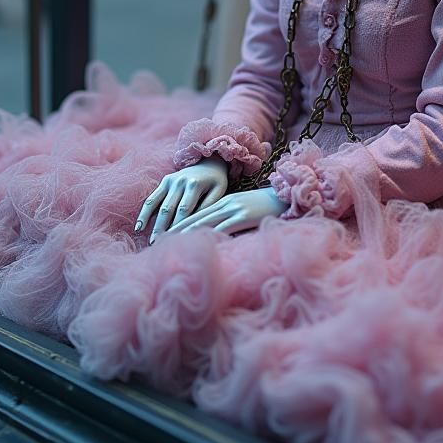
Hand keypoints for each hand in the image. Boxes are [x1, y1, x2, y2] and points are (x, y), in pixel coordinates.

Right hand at [136, 158, 228, 242]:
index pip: (184, 210)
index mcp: (194, 184)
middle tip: (160, 246)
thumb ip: (209, 206)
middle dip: (164, 229)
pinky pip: (152, 199)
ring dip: (153, 224)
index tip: (176, 242)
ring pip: (158, 205)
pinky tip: (139, 227)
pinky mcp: (164, 181)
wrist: (209, 162)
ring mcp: (170, 181)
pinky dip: (144, 213)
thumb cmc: (216, 181)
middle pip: (169, 209)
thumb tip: (197, 224)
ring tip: (151, 241)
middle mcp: (180, 181)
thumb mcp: (219, 191)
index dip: (179, 226)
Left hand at [166, 187, 285, 238]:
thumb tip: (212, 236)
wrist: (285, 198)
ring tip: (171, 245)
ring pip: (204, 222)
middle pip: (194, 217)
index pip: (195, 214)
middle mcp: (224, 204)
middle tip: (158, 241)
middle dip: (175, 230)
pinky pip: (222, 228)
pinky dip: (209, 236)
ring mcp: (233, 209)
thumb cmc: (265, 208)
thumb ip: (227, 221)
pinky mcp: (243, 216)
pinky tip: (199, 244)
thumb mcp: (242, 212)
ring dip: (186, 234)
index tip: (163, 235)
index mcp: (223, 202)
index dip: (178, 224)